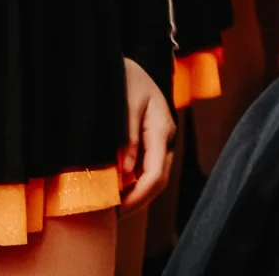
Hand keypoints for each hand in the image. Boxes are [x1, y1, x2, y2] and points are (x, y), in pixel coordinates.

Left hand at [117, 58, 175, 210]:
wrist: (124, 62)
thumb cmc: (122, 77)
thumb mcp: (123, 101)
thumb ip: (127, 134)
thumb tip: (128, 169)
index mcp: (161, 126)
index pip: (156, 172)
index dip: (138, 196)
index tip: (118, 209)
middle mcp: (166, 136)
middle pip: (159, 179)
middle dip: (138, 201)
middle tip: (113, 216)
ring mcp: (161, 138)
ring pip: (155, 175)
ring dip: (137, 193)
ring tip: (113, 207)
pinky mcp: (152, 139)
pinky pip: (148, 166)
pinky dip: (134, 182)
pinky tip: (118, 189)